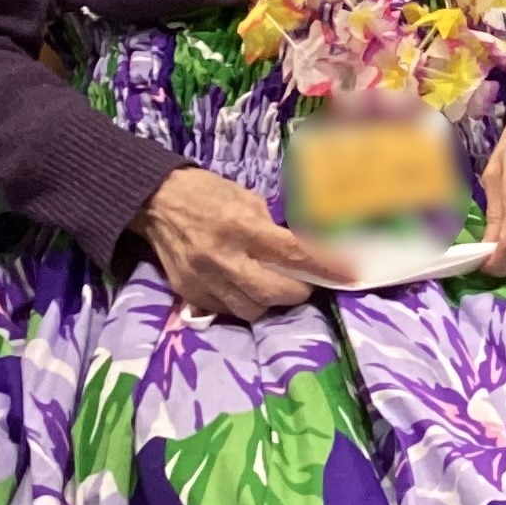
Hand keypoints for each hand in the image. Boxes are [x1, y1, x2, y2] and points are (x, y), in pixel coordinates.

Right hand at [137, 166, 343, 321]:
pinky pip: (227, 311)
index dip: (325, 265)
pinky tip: (246, 288)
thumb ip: (272, 227)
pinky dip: (244, 304)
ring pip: (251, 310)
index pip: (293, 252)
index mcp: (241, 226)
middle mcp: (224, 257)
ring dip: (271, 302)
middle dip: (298, 291)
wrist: (155, 202)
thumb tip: (303, 247)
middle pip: (274, 292)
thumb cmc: (207, 193)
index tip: (350, 273)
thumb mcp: (246, 198)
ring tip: (274, 286)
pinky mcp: (190, 293)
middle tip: (304, 281)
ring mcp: (204, 280)